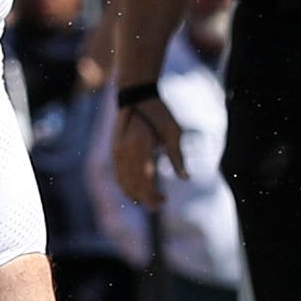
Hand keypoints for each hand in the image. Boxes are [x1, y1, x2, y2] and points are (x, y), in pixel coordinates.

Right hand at [112, 93, 183, 207]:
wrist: (136, 96)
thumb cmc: (159, 112)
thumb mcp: (173, 131)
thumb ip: (177, 156)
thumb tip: (185, 178)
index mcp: (140, 145)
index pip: (144, 179)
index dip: (152, 195)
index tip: (163, 202)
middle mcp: (125, 150)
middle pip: (133, 183)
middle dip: (145, 197)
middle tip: (159, 205)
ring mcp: (117, 151)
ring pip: (123, 181)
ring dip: (135, 194)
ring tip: (150, 200)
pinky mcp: (114, 151)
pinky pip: (118, 174)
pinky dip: (126, 185)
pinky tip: (136, 192)